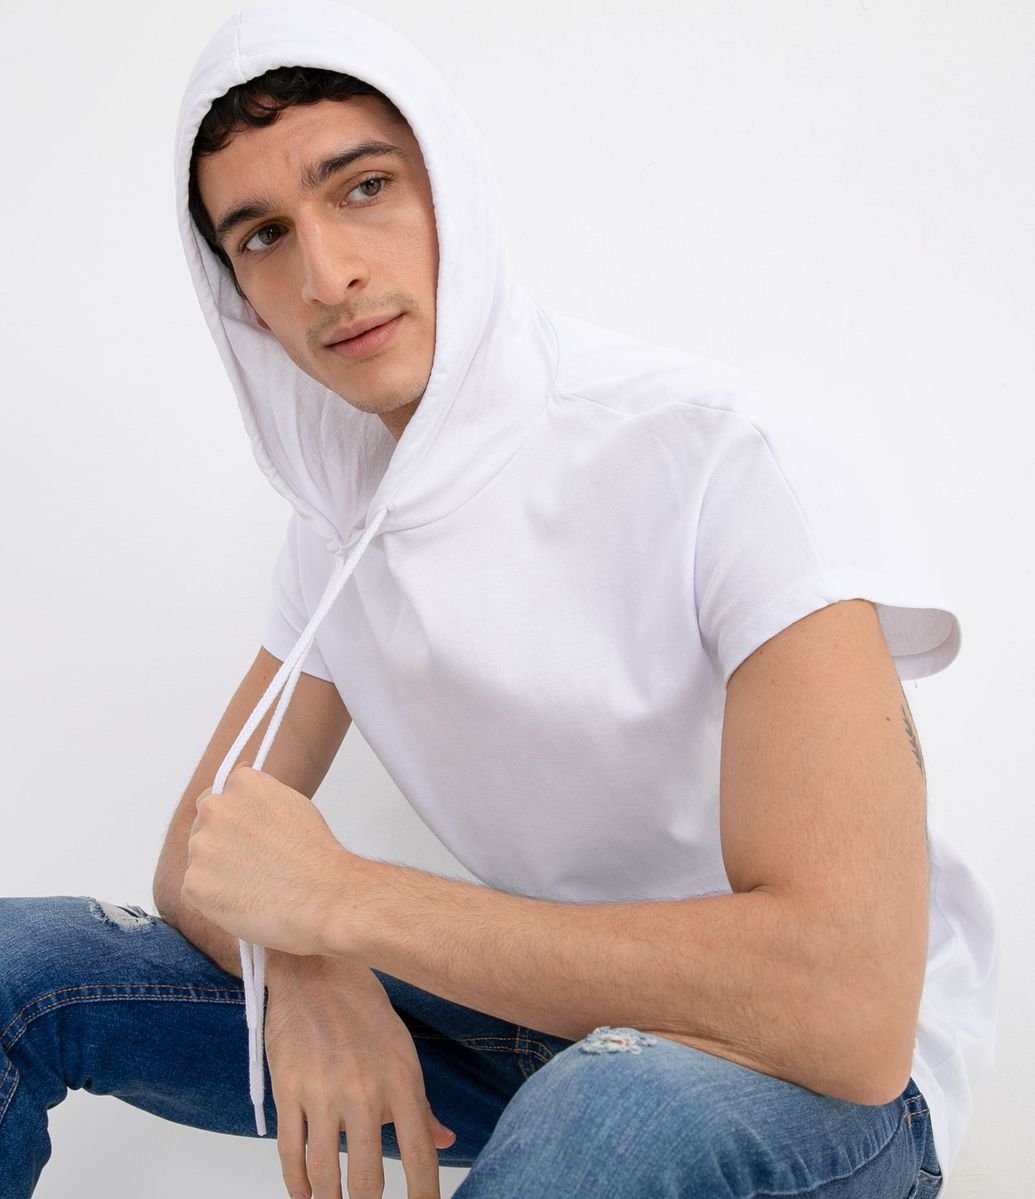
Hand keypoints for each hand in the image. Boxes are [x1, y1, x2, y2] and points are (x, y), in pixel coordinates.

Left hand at [181, 766, 345, 954]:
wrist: (322, 897)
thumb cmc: (315, 855)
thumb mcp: (292, 803)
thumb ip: (259, 794)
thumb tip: (239, 776)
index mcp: (242, 784)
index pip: (220, 795)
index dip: (235, 819)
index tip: (250, 836)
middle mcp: (216, 809)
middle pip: (205, 825)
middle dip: (223, 843)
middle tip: (254, 865)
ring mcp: (202, 846)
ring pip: (200, 858)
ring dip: (218, 870)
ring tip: (255, 885)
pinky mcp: (193, 883)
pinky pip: (196, 889)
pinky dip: (214, 898)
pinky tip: (245, 901)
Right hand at [265, 953, 455, 1198]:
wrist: (316, 971)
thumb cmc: (365, 1011)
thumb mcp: (403, 1052)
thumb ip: (421, 1104)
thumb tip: (444, 1141)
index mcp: (402, 1081)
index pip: (420, 1154)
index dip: (424, 1196)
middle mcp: (364, 1091)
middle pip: (368, 1179)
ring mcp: (323, 1092)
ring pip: (326, 1173)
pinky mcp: (287, 1089)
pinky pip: (291, 1152)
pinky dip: (297, 1183)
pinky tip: (305, 1194)